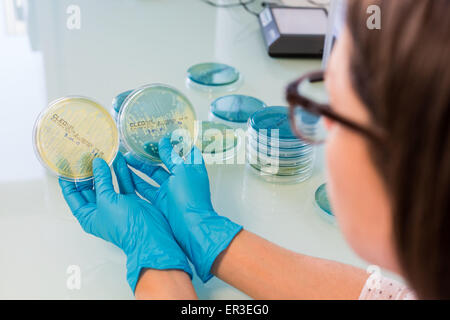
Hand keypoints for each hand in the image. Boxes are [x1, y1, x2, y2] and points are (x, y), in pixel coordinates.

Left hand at [59, 153, 192, 291]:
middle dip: (88, 171)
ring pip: (108, 184)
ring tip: (102, 153)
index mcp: (88, 215)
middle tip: (86, 154)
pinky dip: (122, 173)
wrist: (149, 234)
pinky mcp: (131, 200)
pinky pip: (123, 184)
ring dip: (106, 170)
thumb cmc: (124, 225)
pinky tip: (120, 160)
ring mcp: (116, 205)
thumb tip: (96, 163)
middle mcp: (100, 210)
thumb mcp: (107, 200)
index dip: (68, 179)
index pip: (73, 195)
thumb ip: (101, 179)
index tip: (66, 163)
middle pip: (90, 187)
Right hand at [125, 138, 242, 281]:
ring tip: (123, 159)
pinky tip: (124, 176)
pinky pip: (146, 190)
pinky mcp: (161, 203)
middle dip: (146, 155)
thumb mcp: (182, 170)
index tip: (154, 134)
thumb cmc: (191, 197)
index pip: (179, 150)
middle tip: (131, 149)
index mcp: (190, 167)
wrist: (192, 227)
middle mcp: (180, 178)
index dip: (168, 142)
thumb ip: (172, 155)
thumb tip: (164, 141)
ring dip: (138, 168)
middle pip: (161, 162)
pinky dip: (135, 183)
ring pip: (151, 176)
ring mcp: (170, 191)